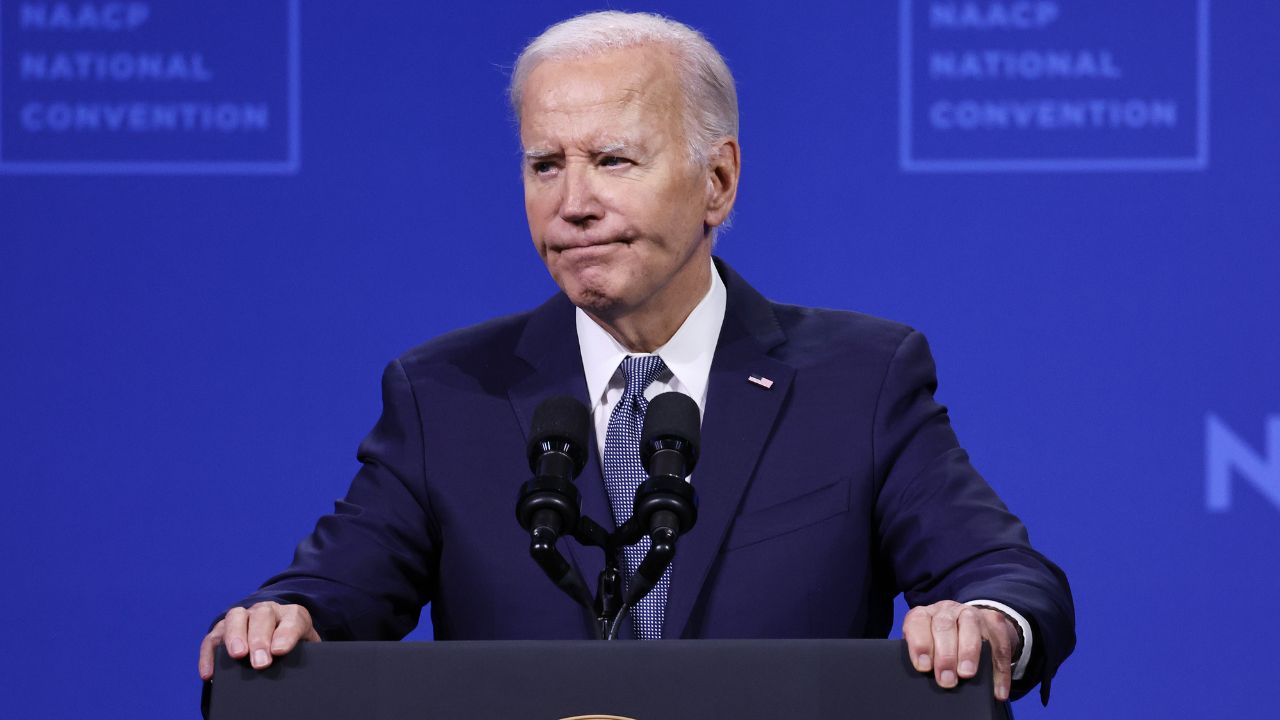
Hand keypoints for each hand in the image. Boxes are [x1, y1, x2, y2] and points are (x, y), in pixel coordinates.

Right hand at [198, 602, 320, 679]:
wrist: (280, 638)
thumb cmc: (295, 647)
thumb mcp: (306, 649)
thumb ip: (304, 655)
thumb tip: (297, 671)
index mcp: (292, 614)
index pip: (292, 619)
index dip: (286, 634)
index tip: (280, 650)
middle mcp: (266, 610)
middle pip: (262, 616)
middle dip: (260, 639)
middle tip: (260, 662)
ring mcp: (243, 617)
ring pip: (235, 618)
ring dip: (235, 636)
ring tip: (237, 656)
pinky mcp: (223, 629)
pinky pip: (213, 638)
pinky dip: (209, 654)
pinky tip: (209, 672)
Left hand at [903, 601, 1018, 700]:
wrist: (976, 627)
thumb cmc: (942, 644)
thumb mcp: (929, 646)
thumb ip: (925, 657)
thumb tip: (927, 678)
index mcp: (926, 615)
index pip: (918, 621)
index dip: (920, 644)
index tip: (924, 667)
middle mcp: (948, 610)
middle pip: (944, 625)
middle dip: (945, 654)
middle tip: (946, 680)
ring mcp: (973, 614)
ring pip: (971, 627)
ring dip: (969, 652)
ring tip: (966, 675)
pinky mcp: (996, 623)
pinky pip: (1000, 645)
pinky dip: (1000, 670)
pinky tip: (998, 690)